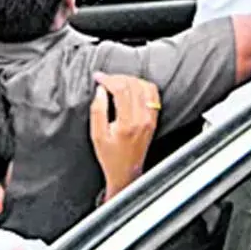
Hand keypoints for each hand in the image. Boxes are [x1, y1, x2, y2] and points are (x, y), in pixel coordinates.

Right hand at [90, 72, 160, 200]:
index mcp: (128, 123)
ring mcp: (151, 119)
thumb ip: (98, 110)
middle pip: (134, 85)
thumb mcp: (96, 135)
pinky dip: (142, 86)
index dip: (108, 79)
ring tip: (117, 82)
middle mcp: (143, 119)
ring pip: (145, 86)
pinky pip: (153, 95)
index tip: (98, 77)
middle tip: (105, 79)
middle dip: (117, 78)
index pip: (122, 89)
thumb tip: (100, 90)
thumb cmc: (110, 156)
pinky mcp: (154, 119)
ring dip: (130, 80)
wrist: (126, 172)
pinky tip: (131, 88)